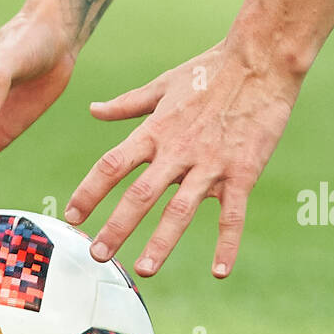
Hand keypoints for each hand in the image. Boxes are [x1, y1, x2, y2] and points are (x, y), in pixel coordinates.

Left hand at [65, 41, 298, 277]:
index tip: (72, 215)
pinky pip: (233, 215)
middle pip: (140, 194)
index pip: (113, 165)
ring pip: (180, 210)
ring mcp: (211, 164)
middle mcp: (178, 151)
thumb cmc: (211, 70)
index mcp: (156, 130)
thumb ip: (127, 104)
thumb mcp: (163, 84)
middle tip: (98, 255)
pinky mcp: (242, 172)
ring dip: (161, 242)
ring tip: (144, 270)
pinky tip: (220, 272)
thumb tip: (93, 110)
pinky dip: (227, 245)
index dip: (90, 192)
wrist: (261, 61)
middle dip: (117, 227)